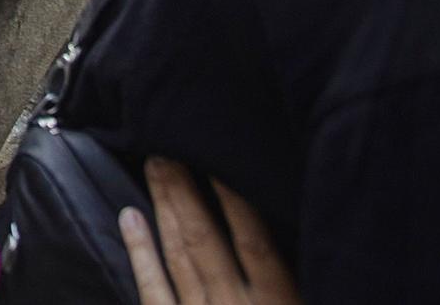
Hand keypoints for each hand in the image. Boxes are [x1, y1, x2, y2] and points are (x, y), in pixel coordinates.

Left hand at [120, 159, 299, 304]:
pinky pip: (151, 289)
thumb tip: (298, 227)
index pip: (255, 242)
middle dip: (184, 190)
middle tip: (168, 149)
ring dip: (164, 207)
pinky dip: (139, 251)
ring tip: (155, 166)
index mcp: (278, 302)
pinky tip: (129, 217)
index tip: (218, 159)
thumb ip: (306, 279)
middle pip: (205, 238)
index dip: (235, 200)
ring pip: (178, 254)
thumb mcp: (310, 301)